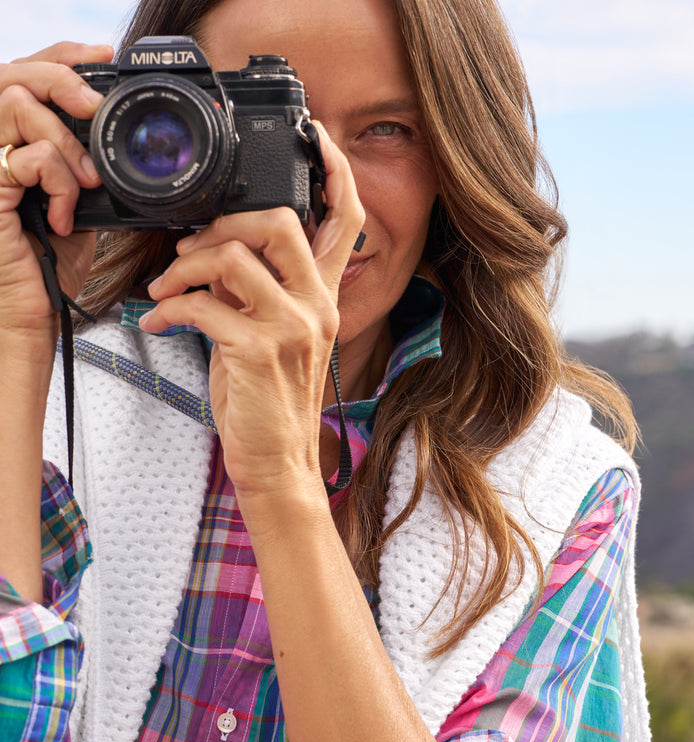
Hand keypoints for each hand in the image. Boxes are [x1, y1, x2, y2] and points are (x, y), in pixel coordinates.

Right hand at [0, 42, 111, 350]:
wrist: (34, 312)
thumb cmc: (49, 265)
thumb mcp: (77, 204)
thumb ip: (81, 166)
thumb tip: (110, 138)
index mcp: (10, 143)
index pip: (25, 77)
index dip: (60, 56)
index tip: (102, 58)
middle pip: (13, 74)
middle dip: (60, 77)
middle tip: (94, 107)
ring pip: (18, 104)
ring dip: (66, 142)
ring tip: (86, 183)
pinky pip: (29, 155)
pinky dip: (59, 183)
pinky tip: (63, 218)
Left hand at [141, 123, 365, 503]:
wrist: (277, 463)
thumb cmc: (268, 403)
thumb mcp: (269, 338)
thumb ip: (254, 290)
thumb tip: (215, 253)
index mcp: (324, 298)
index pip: (345, 220)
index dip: (334, 170)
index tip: (314, 137)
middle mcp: (317, 307)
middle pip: (281, 220)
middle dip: (223, 221)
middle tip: (191, 246)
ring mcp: (292, 328)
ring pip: (235, 256)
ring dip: (184, 265)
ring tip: (165, 288)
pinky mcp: (259, 351)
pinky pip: (204, 305)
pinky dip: (169, 308)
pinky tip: (159, 319)